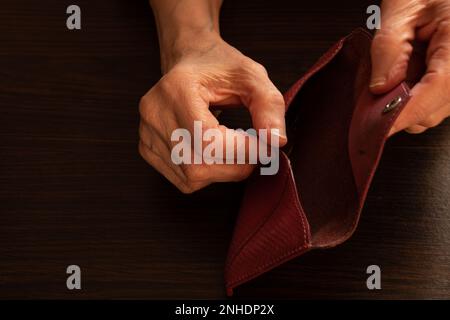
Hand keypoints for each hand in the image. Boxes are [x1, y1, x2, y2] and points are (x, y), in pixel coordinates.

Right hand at [139, 32, 285, 192]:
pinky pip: (183, 179)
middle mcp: (155, 114)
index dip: (242, 152)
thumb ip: (269, 106)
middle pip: (197, 165)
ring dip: (223, 171)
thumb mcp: (252, 76)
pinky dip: (207, 173)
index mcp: (176, 90)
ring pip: (191, 177)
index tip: (266, 147)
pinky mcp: (148, 149)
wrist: (189, 60)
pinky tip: (215, 153)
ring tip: (234, 147)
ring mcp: (147, 134)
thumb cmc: (219, 66)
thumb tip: (276, 142)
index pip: (208, 139)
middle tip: (255, 150)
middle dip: (235, 166)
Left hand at [370, 0, 449, 134]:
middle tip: (371, 90)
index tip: (377, 125)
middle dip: (398, 107)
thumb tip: (380, 88)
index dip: (406, 110)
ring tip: (393, 72)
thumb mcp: (403, 6)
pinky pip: (434, 101)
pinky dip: (412, 95)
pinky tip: (405, 74)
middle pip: (433, 110)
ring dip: (404, 102)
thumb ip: (389, 47)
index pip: (439, 87)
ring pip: (432, 111)